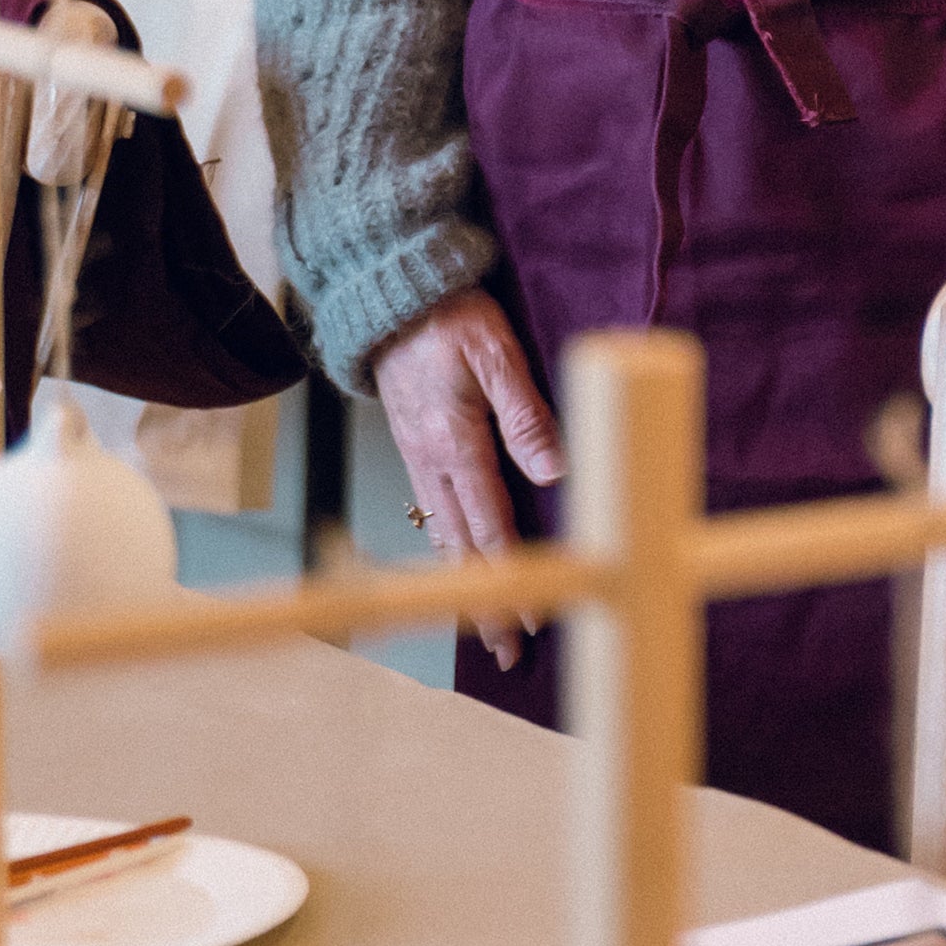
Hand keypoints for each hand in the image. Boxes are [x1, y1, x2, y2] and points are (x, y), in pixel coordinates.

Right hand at [375, 293, 560, 671]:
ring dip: (465, 583)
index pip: (493, 524)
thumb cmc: (449, 316)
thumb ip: (525, 413)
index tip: (536, 616)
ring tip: (482, 624)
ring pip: (444, 534)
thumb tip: (554, 470)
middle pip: (465, 546)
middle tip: (508, 651)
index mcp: (456, 441)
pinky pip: (431, 510)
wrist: (390, 294)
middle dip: (487, 601)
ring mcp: (418, 456)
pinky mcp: (413, 447)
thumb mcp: (496, 352)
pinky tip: (456, 561)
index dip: (516, 574)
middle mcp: (432, 459)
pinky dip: (446, 546)